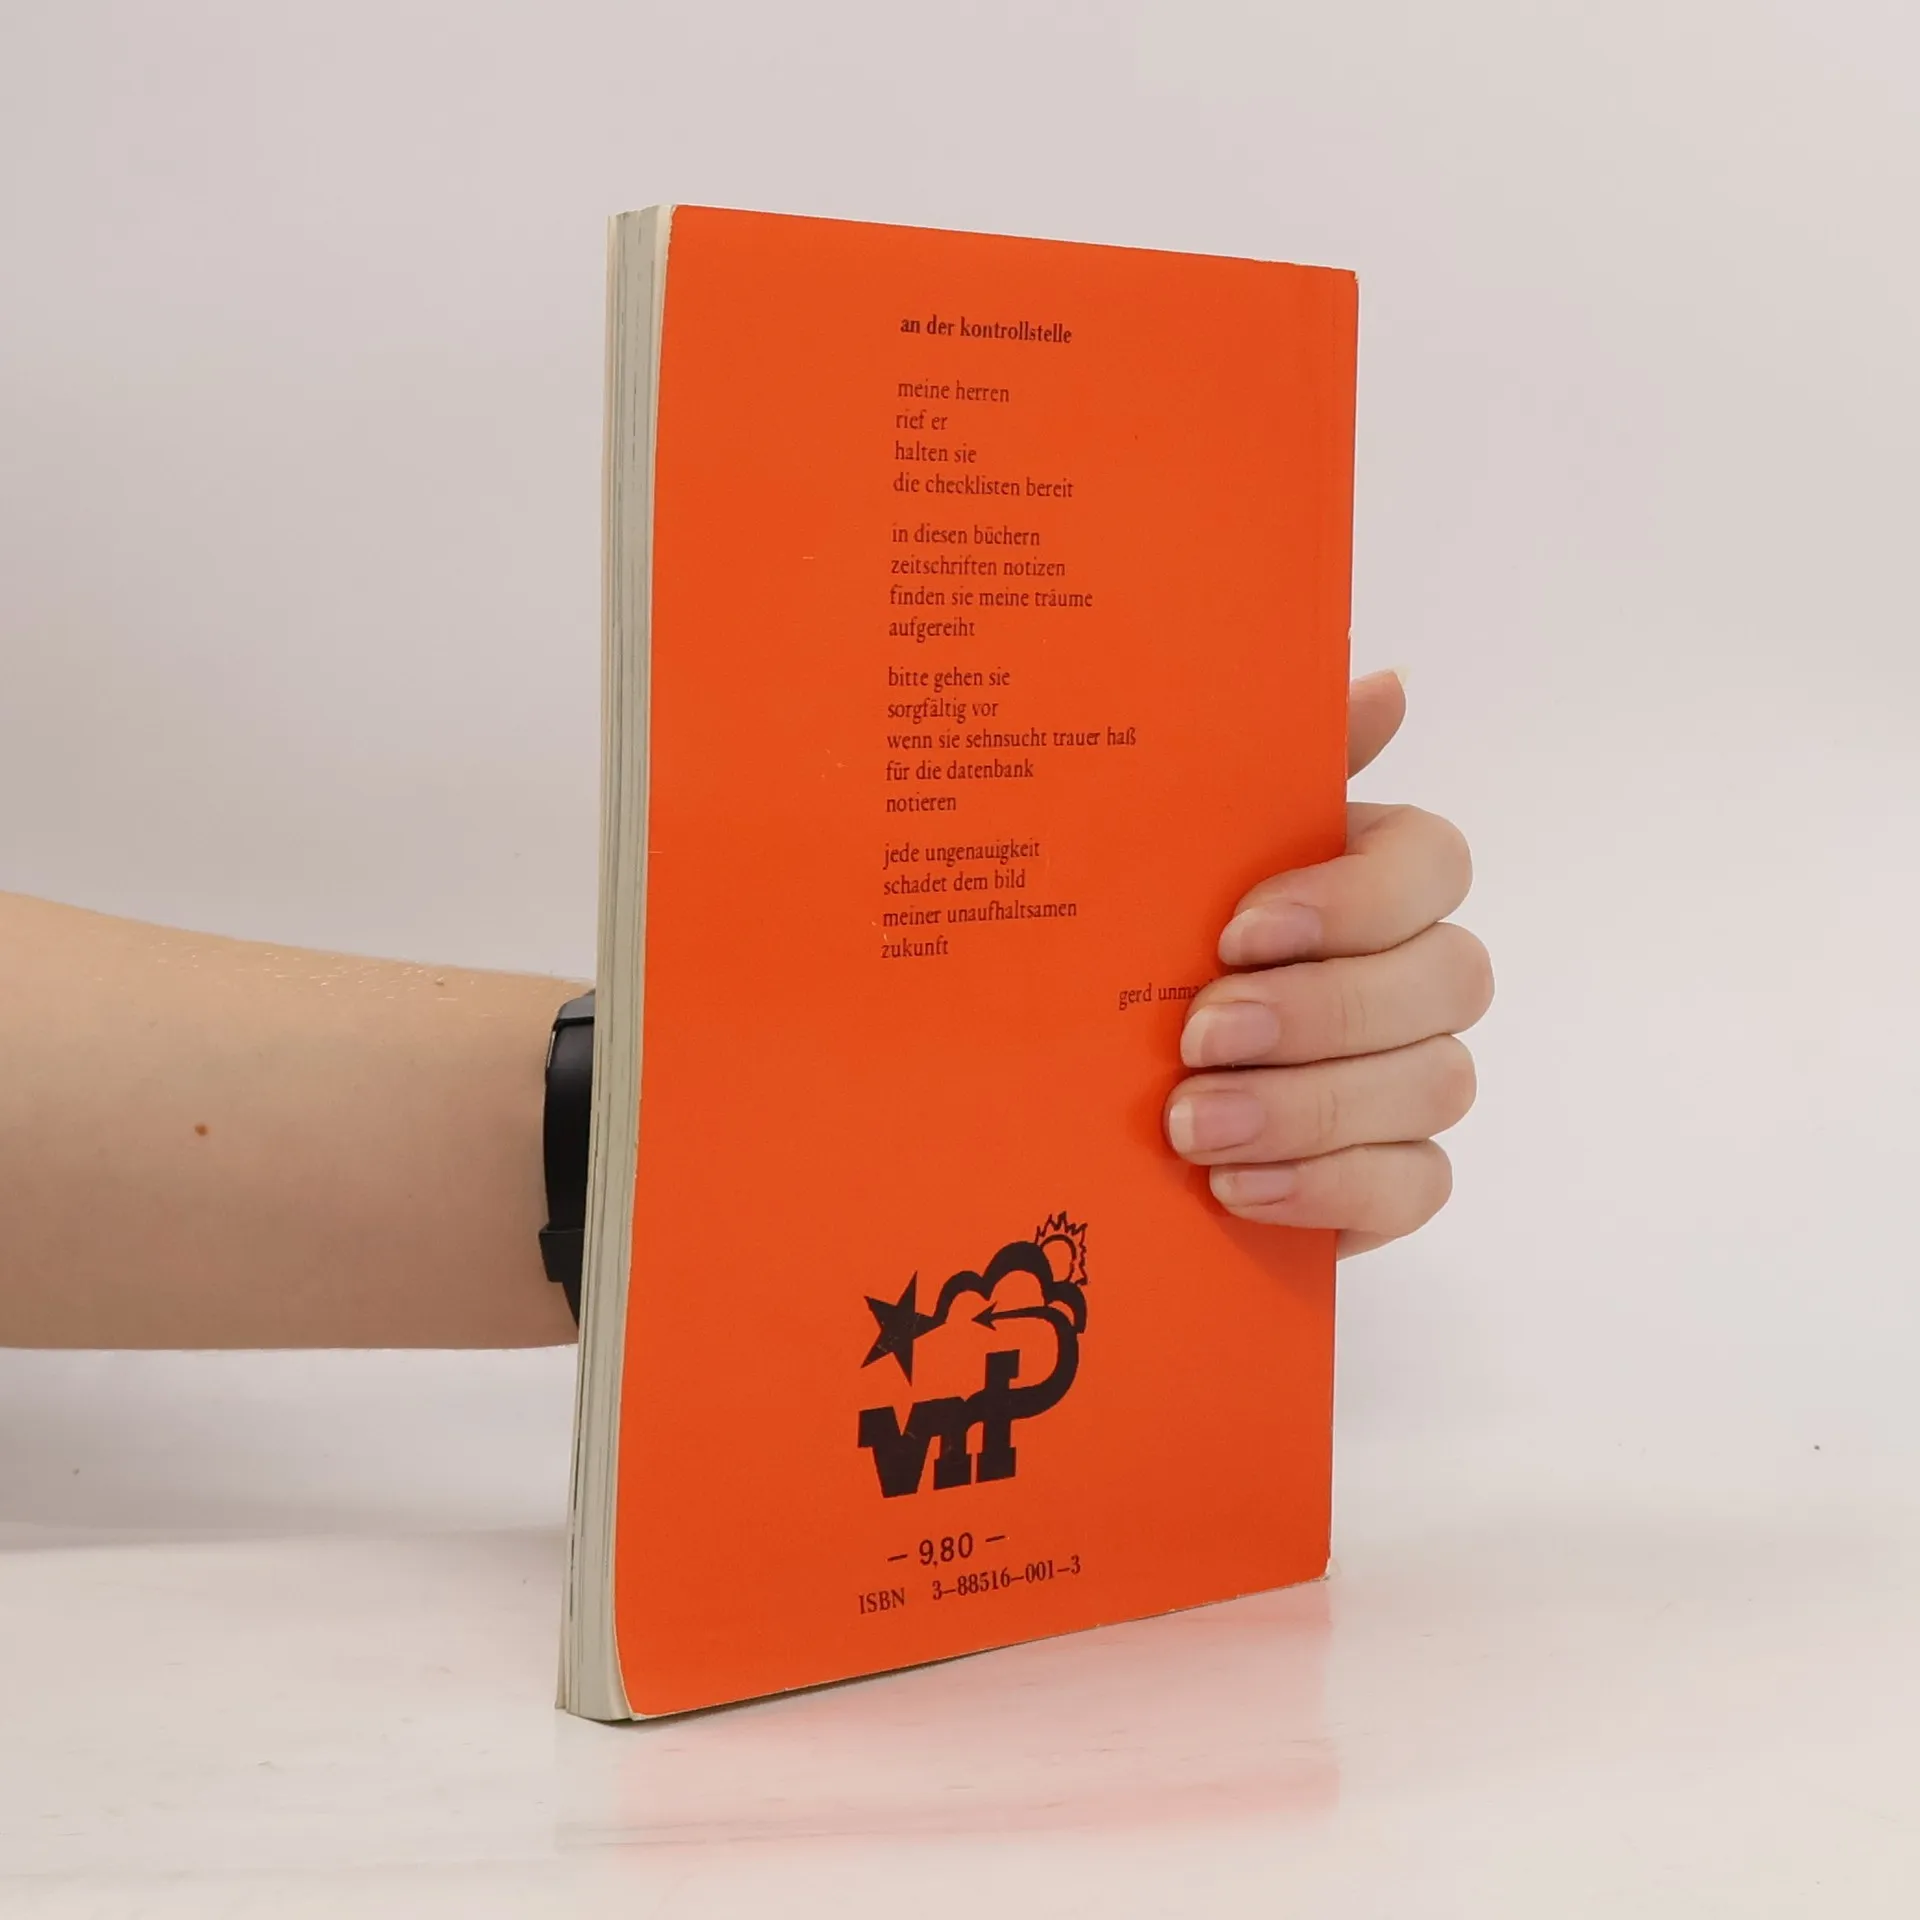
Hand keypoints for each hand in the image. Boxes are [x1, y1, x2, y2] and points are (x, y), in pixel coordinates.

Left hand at [1164, 670, 1491, 1256]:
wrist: (1083, 1079)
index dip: (1354, 899)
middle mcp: (1413, 971)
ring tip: (1191, 1126)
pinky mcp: (1392, 1172)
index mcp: (1370, 874)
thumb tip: (1385, 679)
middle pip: (1449, 979)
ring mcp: (1413, 1076)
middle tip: (1198, 1037)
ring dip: (1308, 1108)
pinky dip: (1329, 1189)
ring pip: (1436, 1084)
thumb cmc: (1144, 939)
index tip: (1237, 929)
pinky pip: (1417, 1183)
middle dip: (1321, 1011)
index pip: (1433, 864)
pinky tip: (1234, 1187)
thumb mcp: (1178, 844)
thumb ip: (1272, 763)